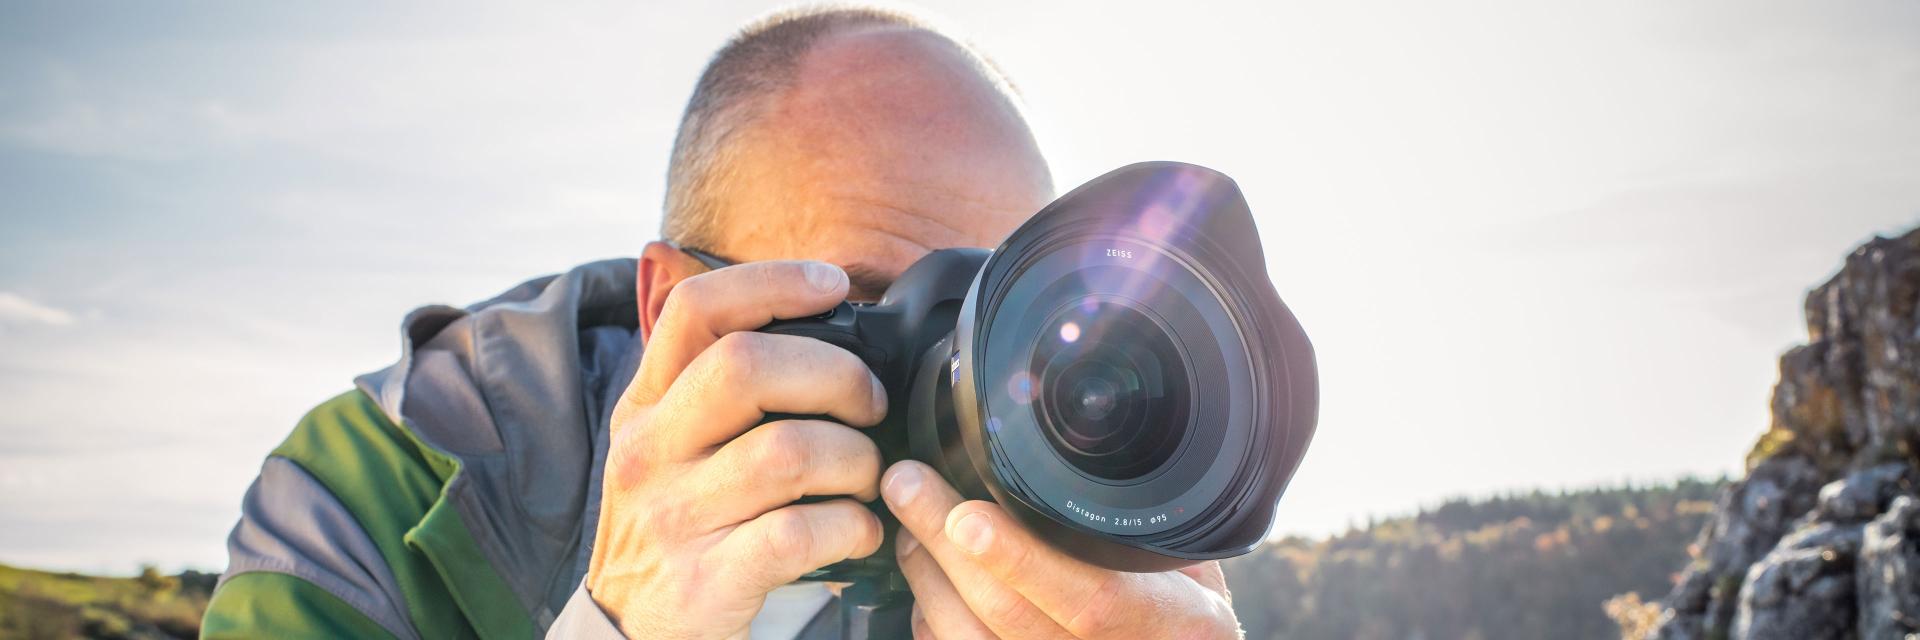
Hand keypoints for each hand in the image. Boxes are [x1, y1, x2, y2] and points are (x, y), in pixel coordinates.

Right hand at [587, 260, 889, 638]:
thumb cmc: (680, 528)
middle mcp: (649, 453)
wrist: (630, 636)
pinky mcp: (704, 582)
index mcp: (646, 406)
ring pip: (788, 451)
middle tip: (870, 405)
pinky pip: (800, 532)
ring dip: (856, 459)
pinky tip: (859, 532)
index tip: (833, 285)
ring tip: (867, 478)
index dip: (772, 282)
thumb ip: (724, 390)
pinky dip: (853, 527)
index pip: (694, 309)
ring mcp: (672, 518)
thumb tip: (826, 327)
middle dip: (835, 375)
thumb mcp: (674, 449)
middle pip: (746, 366)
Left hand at [882, 461, 1241, 638]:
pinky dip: (928, 615)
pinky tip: (924, 577)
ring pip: (967, 638)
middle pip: (1004, 611)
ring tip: (907, 523)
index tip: (969, 517)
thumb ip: (1147, 526)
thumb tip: (1101, 450)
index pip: (1089, 599)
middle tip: (906, 482)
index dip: (1021, 560)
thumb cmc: (1182, 618)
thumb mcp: (1193, 566)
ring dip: (924, 574)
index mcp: (1160, 621)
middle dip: (942, 541)